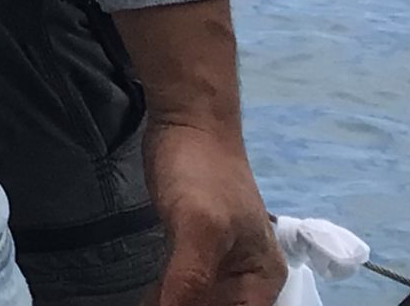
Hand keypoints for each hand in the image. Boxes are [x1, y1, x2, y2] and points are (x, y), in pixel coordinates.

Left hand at [142, 118, 286, 305]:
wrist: (188, 121)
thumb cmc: (202, 172)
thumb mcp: (199, 228)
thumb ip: (190, 279)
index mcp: (262, 280)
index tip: (172, 305)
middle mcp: (246, 279)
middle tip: (156, 301)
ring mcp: (218, 265)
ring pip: (195, 302)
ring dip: (171, 305)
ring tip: (147, 301)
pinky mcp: (192, 252)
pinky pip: (180, 288)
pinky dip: (164, 298)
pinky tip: (147, 299)